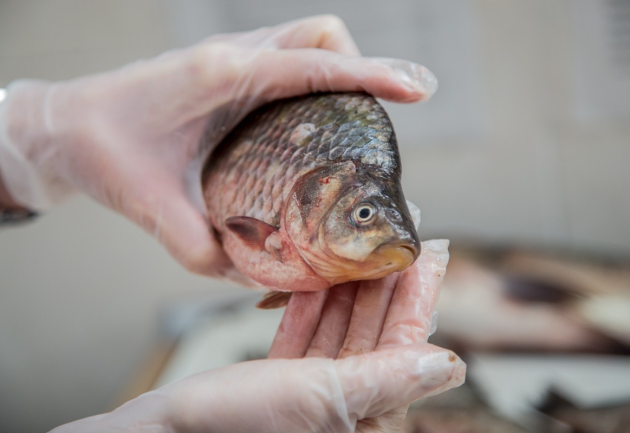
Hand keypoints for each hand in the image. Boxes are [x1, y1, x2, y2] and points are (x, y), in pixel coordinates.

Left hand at [0, 15, 437, 279]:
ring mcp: (231, 58)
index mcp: (221, 75)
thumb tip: (254, 275)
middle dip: (362, 67)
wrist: (64, 125)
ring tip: (350, 126)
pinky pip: (288, 61)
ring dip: (339, 73)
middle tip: (375, 121)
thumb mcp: (149, 204)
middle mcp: (232, 56)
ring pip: (308, 42)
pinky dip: (314, 82)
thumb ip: (198, 244)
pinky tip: (309, 128)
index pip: (315, 62)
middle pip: (323, 35)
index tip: (419, 89)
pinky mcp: (229, 71)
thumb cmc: (102, 151)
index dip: (374, 75)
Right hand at [50, 240, 464, 432]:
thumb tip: (449, 364)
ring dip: (345, 287)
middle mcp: (342, 409)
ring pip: (338, 330)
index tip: (429, 250)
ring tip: (355, 242)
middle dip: (381, 281)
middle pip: (373, 332)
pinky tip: (312, 276)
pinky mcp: (275, 385)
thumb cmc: (231, 426)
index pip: (404, 346)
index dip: (417, 296)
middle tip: (392, 233)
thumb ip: (386, 380)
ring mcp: (307, 396)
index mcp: (364, 418)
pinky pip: (302, 337)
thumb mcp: (320, 398)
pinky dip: (307, 307)